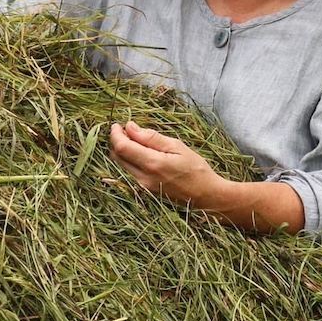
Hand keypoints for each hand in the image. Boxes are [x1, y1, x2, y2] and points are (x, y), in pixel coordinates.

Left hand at [109, 119, 223, 205]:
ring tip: (134, 139)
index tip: (117, 124)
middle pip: (117, 157)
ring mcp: (142, 187)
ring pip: (122, 165)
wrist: (205, 195)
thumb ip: (151, 137)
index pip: (122, 147)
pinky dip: (129, 160)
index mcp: (152, 164)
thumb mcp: (177, 147)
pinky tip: (140, 153)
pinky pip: (130, 173)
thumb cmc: (196, 169)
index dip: (116, 134)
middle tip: (125, 130)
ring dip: (122, 151)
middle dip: (117, 141)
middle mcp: (143, 178)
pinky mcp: (145, 191)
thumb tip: (131, 127)